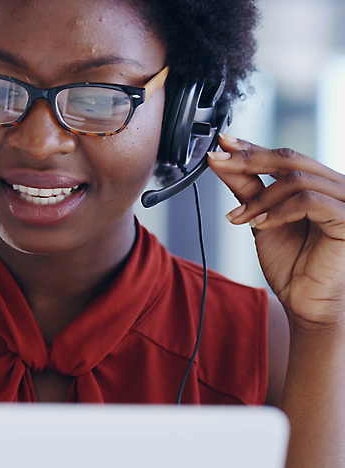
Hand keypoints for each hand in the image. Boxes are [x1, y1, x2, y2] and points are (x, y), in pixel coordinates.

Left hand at [208, 134, 344, 329]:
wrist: (305, 301)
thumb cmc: (291, 264)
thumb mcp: (261, 219)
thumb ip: (247, 189)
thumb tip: (221, 160)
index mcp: (318, 184)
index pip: (283, 157)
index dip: (251, 147)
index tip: (222, 143)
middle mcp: (335, 186)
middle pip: (289, 159)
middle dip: (248, 160)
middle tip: (218, 162)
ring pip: (296, 179)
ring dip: (260, 198)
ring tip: (240, 218)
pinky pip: (310, 201)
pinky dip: (279, 210)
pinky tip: (260, 224)